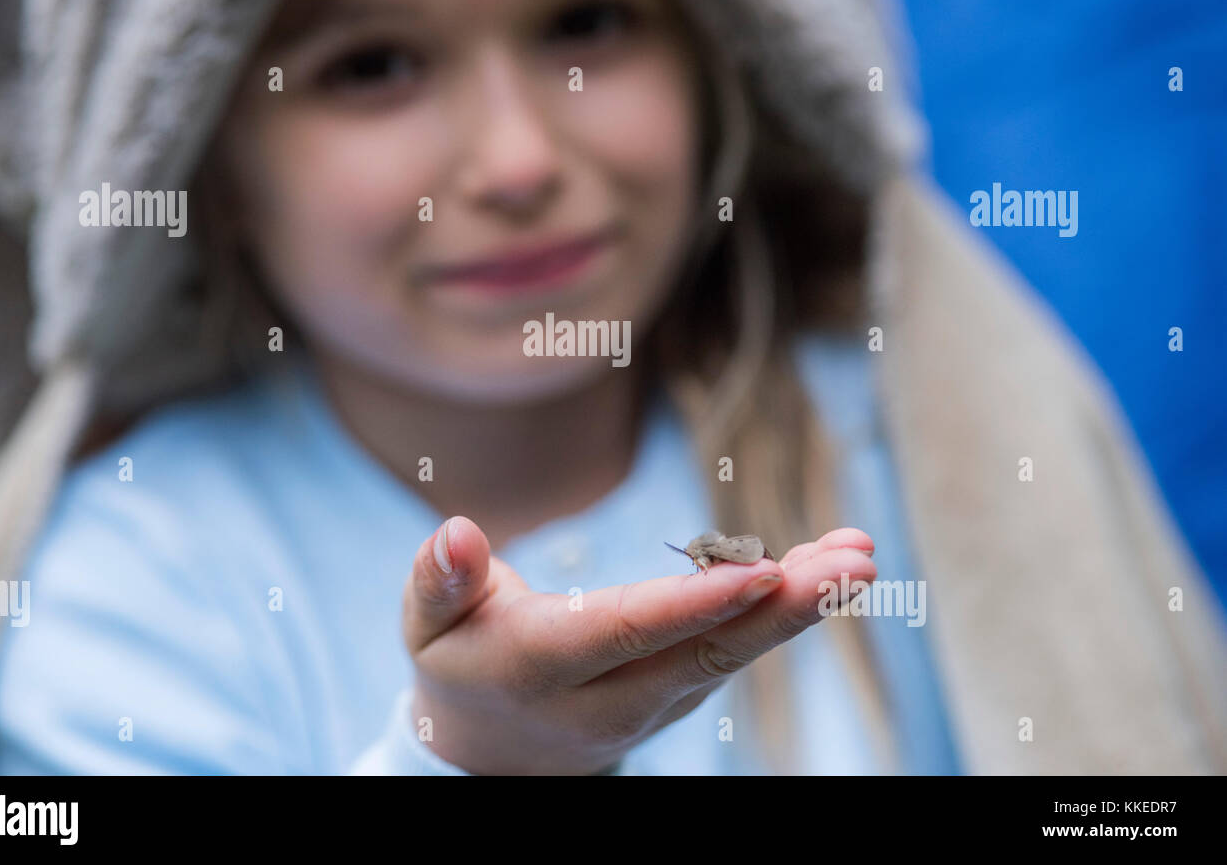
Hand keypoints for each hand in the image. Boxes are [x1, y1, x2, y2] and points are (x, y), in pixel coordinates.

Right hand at [403, 516, 875, 773]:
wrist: (487, 755)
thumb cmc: (458, 663)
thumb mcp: (427, 625)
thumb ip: (440, 581)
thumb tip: (456, 532)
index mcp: (541, 669)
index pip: (626, 634)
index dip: (694, 603)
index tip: (764, 568)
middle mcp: (606, 699)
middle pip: (704, 654)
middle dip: (785, 609)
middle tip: (855, 564)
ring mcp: (649, 706)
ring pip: (731, 656)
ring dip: (800, 609)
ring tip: (860, 556)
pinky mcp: (675, 696)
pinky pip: (733, 653)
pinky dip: (782, 612)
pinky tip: (826, 569)